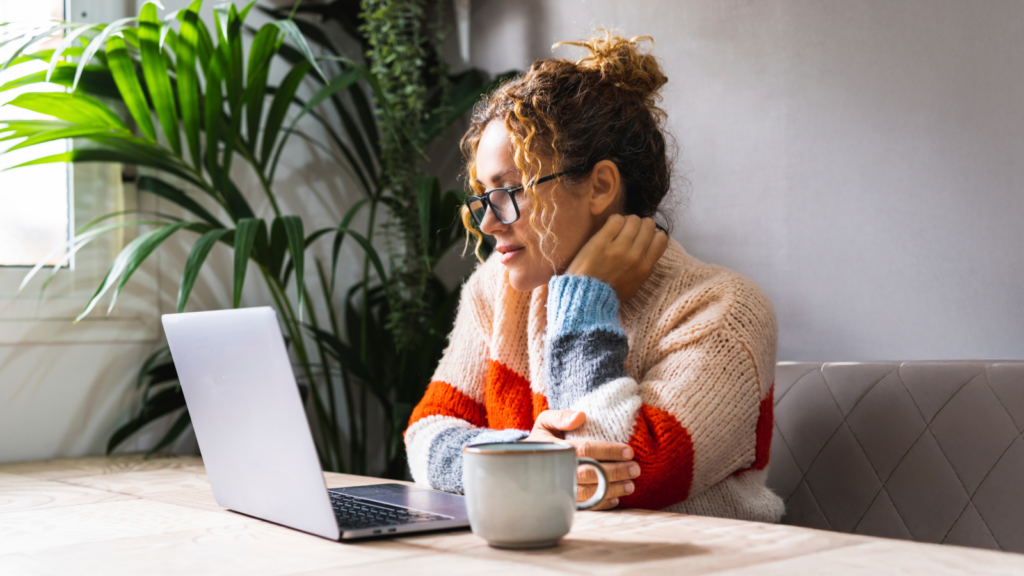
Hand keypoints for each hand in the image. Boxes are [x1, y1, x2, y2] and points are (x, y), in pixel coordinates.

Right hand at [523, 410, 640, 510]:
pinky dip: (601, 504)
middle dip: (615, 472)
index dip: (609, 451)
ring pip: (589, 493)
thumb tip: (581, 417)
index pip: (586, 450)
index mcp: (555, 449)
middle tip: (635, 469)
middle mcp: (557, 471)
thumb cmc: (541, 440)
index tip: (628, 451)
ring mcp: (559, 489)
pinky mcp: (562, 501)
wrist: (523, 464)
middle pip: (591, 473)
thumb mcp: (544, 422)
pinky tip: (616, 499)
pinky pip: (584, 506)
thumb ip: (560, 416)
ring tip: (630, 486)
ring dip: (612, 490)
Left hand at [565, 214, 668, 302]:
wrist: (586, 298)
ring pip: (633, 220)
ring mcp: (618, 248)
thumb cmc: (610, 294)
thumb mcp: (635, 285)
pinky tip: (608, 228)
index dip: (651, 234)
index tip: (642, 237)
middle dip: (639, 225)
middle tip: (628, 231)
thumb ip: (644, 267)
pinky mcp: (601, 242)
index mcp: (645, 268)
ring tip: (617, 229)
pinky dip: (614, 220)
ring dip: (626, 221)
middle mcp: (635, 257)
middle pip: (648, 225)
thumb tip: (649, 249)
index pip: (661, 238)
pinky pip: (615, 220)